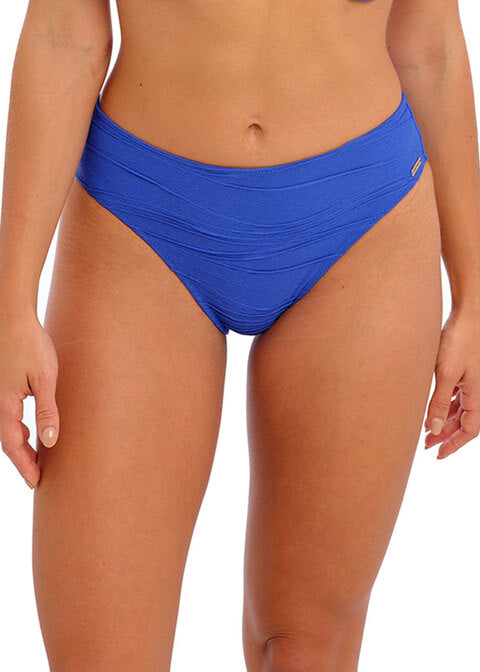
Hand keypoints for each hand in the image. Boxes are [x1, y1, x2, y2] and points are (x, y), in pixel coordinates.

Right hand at [0, 310, 58, 487]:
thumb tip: (50, 441)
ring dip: (21, 445)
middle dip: (23, 460)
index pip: (13, 445)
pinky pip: (9, 414)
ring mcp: (0, 394)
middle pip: (8, 440)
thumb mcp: (45, 378)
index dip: (24, 465)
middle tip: (38, 476)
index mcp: (6, 404)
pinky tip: (33, 429)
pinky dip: (19, 429)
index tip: (36, 482)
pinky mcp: (4, 385)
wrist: (14, 318)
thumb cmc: (31, 345)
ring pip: (8, 428)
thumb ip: (47, 410)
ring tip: (38, 458)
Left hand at [425, 309, 479, 458]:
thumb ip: (438, 402)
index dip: (454, 444)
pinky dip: (443, 406)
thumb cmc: (459, 341)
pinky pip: (455, 395)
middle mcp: (476, 391)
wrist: (467, 314)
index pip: (469, 430)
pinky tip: (429, 409)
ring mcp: (470, 381)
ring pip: (458, 409)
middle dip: (445, 435)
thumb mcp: (446, 374)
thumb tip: (432, 429)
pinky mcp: (462, 371)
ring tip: (424, 431)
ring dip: (442, 421)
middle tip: (425, 445)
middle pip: (462, 421)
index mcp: (477, 395)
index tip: (438, 454)